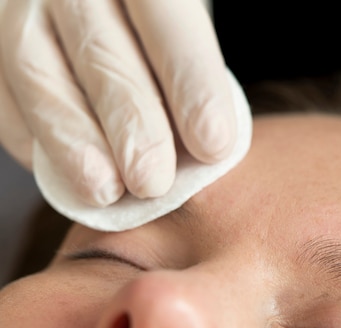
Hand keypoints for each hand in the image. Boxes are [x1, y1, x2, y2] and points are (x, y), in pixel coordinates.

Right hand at [0, 0, 235, 206]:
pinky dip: (31, 138)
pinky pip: (1, 94)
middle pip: (100, 51)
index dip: (192, 84)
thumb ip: (189, 72)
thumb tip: (205, 150)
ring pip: (36, 73)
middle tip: (153, 181)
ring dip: (73, 141)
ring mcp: (20, 6)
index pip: (167, 20)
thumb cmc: (153, 29)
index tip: (213, 144)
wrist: (95, 8)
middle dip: (131, 124)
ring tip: (105, 191)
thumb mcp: (181, 28)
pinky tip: (67, 173)